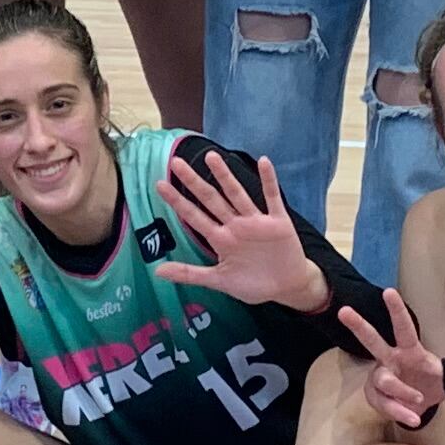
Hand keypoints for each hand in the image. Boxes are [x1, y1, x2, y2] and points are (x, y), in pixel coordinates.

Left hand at [150, 147, 325, 312]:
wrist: (287, 288)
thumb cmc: (253, 284)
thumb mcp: (219, 281)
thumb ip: (190, 274)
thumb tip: (157, 272)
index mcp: (220, 239)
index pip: (194, 216)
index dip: (178, 201)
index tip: (159, 184)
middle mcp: (235, 225)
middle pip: (211, 199)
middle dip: (194, 182)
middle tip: (177, 162)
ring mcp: (256, 221)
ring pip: (237, 194)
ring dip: (225, 176)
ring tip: (211, 156)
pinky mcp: (278, 222)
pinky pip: (272, 198)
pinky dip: (269, 180)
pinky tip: (264, 162)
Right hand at [333, 289, 444, 435]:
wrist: (421, 408)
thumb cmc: (434, 382)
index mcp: (409, 349)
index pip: (403, 327)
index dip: (397, 310)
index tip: (389, 291)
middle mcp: (390, 360)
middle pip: (372, 341)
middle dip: (359, 326)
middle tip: (344, 310)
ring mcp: (381, 378)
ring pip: (384, 381)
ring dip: (401, 391)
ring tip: (418, 400)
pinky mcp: (377, 397)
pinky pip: (386, 403)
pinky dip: (401, 412)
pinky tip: (413, 418)